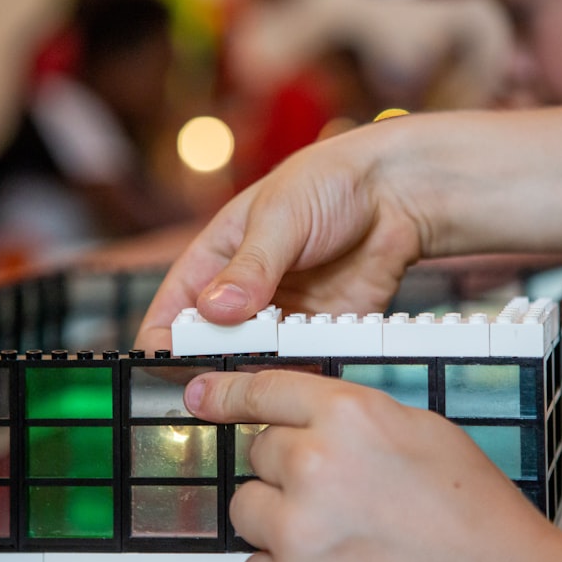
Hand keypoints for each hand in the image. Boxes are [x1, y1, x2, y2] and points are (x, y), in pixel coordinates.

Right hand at [135, 124, 424, 350]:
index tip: (169, 360)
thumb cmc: (329, 182)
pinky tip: (302, 378)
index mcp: (215, 260)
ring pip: (254, 362)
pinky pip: (301, 364)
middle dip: (212, 363)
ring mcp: (281, 317)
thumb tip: (214, 309)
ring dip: (257, 373)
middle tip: (224, 375)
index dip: (164, 340)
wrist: (397, 191)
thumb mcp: (281, 216)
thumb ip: (251, 266)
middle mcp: (242, 295)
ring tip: (266, 377)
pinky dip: (299, 375)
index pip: (172, 309)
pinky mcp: (320, 333)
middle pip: (210, 346)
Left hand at [184, 369, 552, 561]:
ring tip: (339, 541)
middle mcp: (316, 464)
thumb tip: (302, 417)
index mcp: (351, 416)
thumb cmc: (477, 517)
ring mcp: (299, 531)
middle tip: (337, 500)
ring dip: (278, 523)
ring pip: (246, 510)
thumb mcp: (422, 433)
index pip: (264, 390)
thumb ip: (354, 417)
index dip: (228, 393)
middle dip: (286, 473)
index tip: (201, 396)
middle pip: (256, 454)